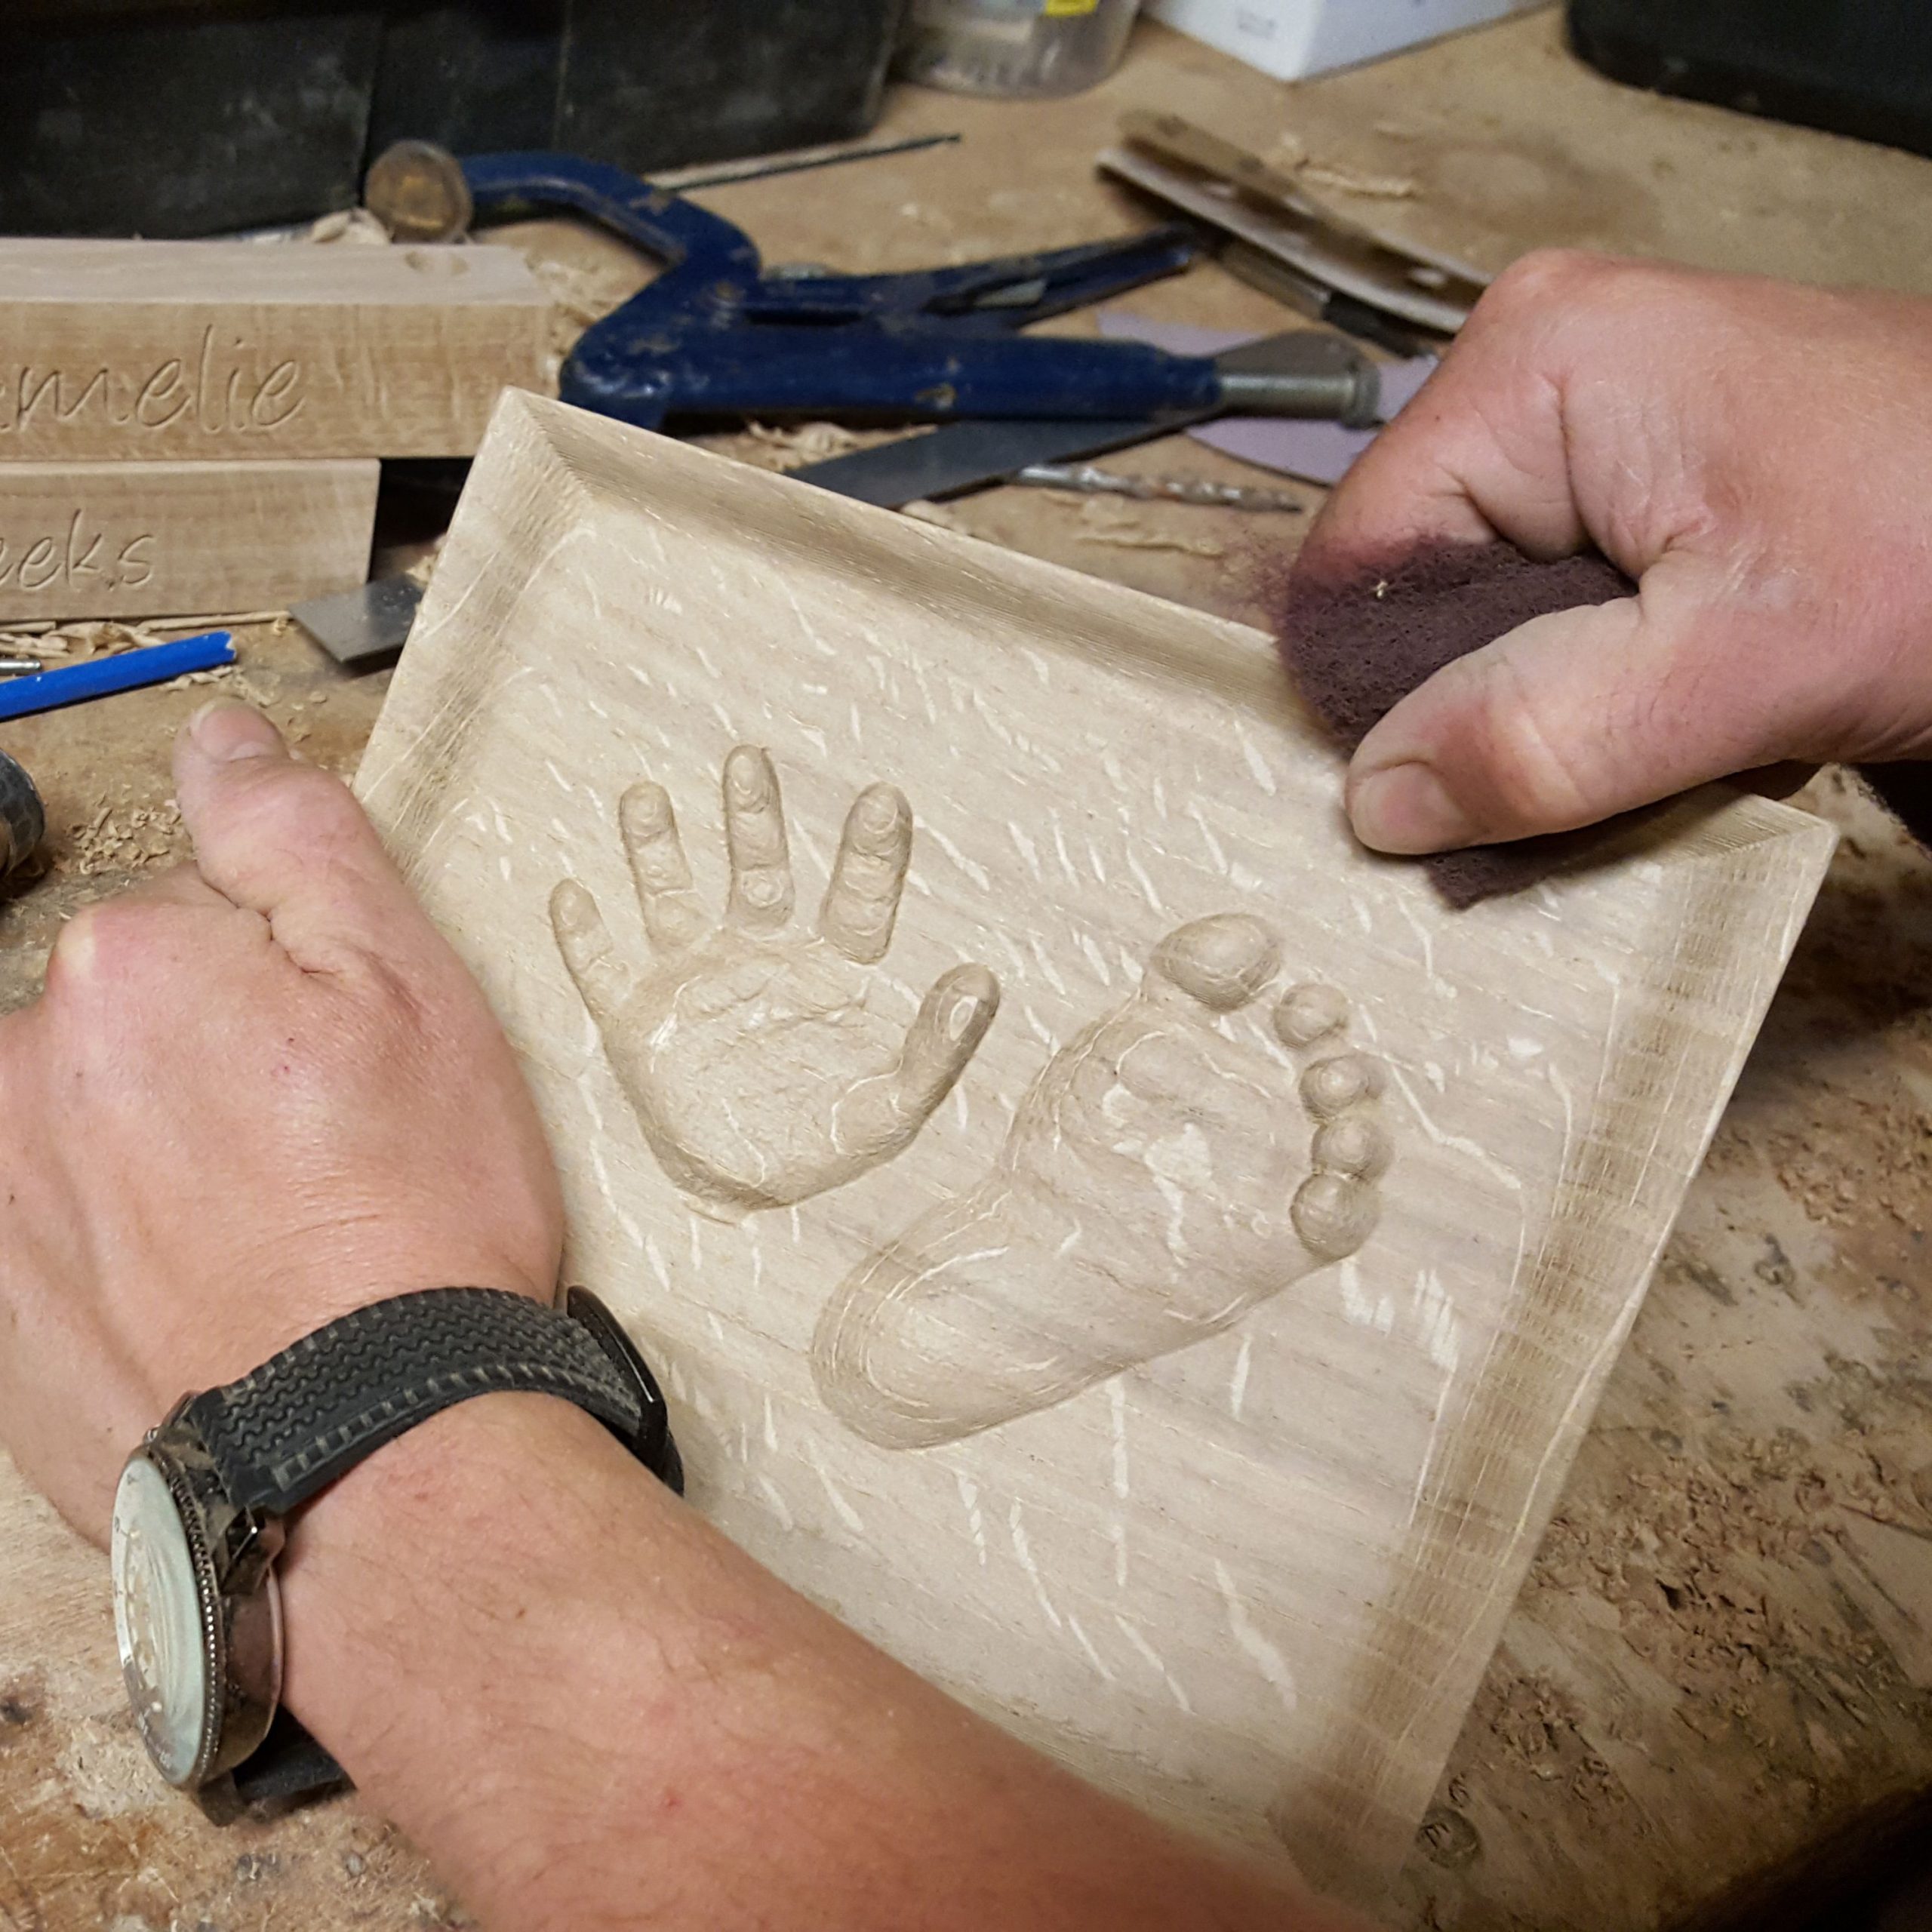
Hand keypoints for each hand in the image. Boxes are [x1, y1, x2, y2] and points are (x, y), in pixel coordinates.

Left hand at [0, 702, 560, 1536]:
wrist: (374, 1468)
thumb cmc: (414, 1221)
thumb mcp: (410, 989)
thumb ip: (293, 838)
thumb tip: (216, 734)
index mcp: (120, 967)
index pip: (200, 921)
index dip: (295, 986)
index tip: (352, 1066)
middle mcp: (16, 1074)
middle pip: (129, 1027)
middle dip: (213, 1068)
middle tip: (324, 1162)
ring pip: (91, 1136)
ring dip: (163, 1165)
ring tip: (271, 1251)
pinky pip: (59, 1243)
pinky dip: (124, 1259)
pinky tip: (210, 1309)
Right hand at [549, 745, 998, 1217]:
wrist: (745, 1190)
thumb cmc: (827, 1139)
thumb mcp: (894, 1106)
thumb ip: (938, 1047)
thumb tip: (981, 980)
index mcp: (830, 969)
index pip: (856, 897)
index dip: (871, 850)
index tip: (885, 798)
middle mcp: (760, 954)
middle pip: (758, 869)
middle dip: (753, 815)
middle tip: (749, 758)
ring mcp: (695, 981)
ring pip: (671, 897)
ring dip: (656, 850)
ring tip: (646, 796)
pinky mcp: (638, 1020)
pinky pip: (602, 969)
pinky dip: (584, 937)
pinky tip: (572, 895)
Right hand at [1293, 250, 1931, 851]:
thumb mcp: (1742, 664)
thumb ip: (1545, 734)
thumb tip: (1374, 798)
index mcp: (1533, 366)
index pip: (1360, 565)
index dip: (1380, 701)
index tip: (1450, 806)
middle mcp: (1543, 369)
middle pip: (1415, 592)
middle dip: (1470, 711)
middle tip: (1567, 790)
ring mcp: (1595, 418)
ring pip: (1482, 615)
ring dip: (1536, 711)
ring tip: (1638, 751)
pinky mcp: (1644, 474)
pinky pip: (1552, 605)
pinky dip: (1588, 689)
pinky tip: (1659, 722)